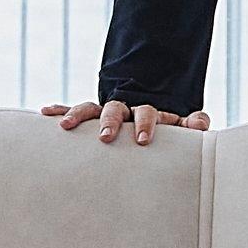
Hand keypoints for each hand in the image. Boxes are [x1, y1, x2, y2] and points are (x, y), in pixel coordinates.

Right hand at [46, 99, 209, 142]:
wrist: (153, 123)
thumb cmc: (169, 134)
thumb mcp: (184, 130)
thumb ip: (193, 125)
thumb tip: (202, 123)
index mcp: (148, 111)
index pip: (146, 111)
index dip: (145, 122)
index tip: (142, 140)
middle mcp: (125, 109)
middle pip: (115, 108)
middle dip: (110, 121)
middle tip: (106, 137)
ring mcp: (106, 113)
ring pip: (91, 107)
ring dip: (78, 114)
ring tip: (66, 126)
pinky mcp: (92, 119)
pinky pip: (74, 111)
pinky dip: (61, 110)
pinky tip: (45, 113)